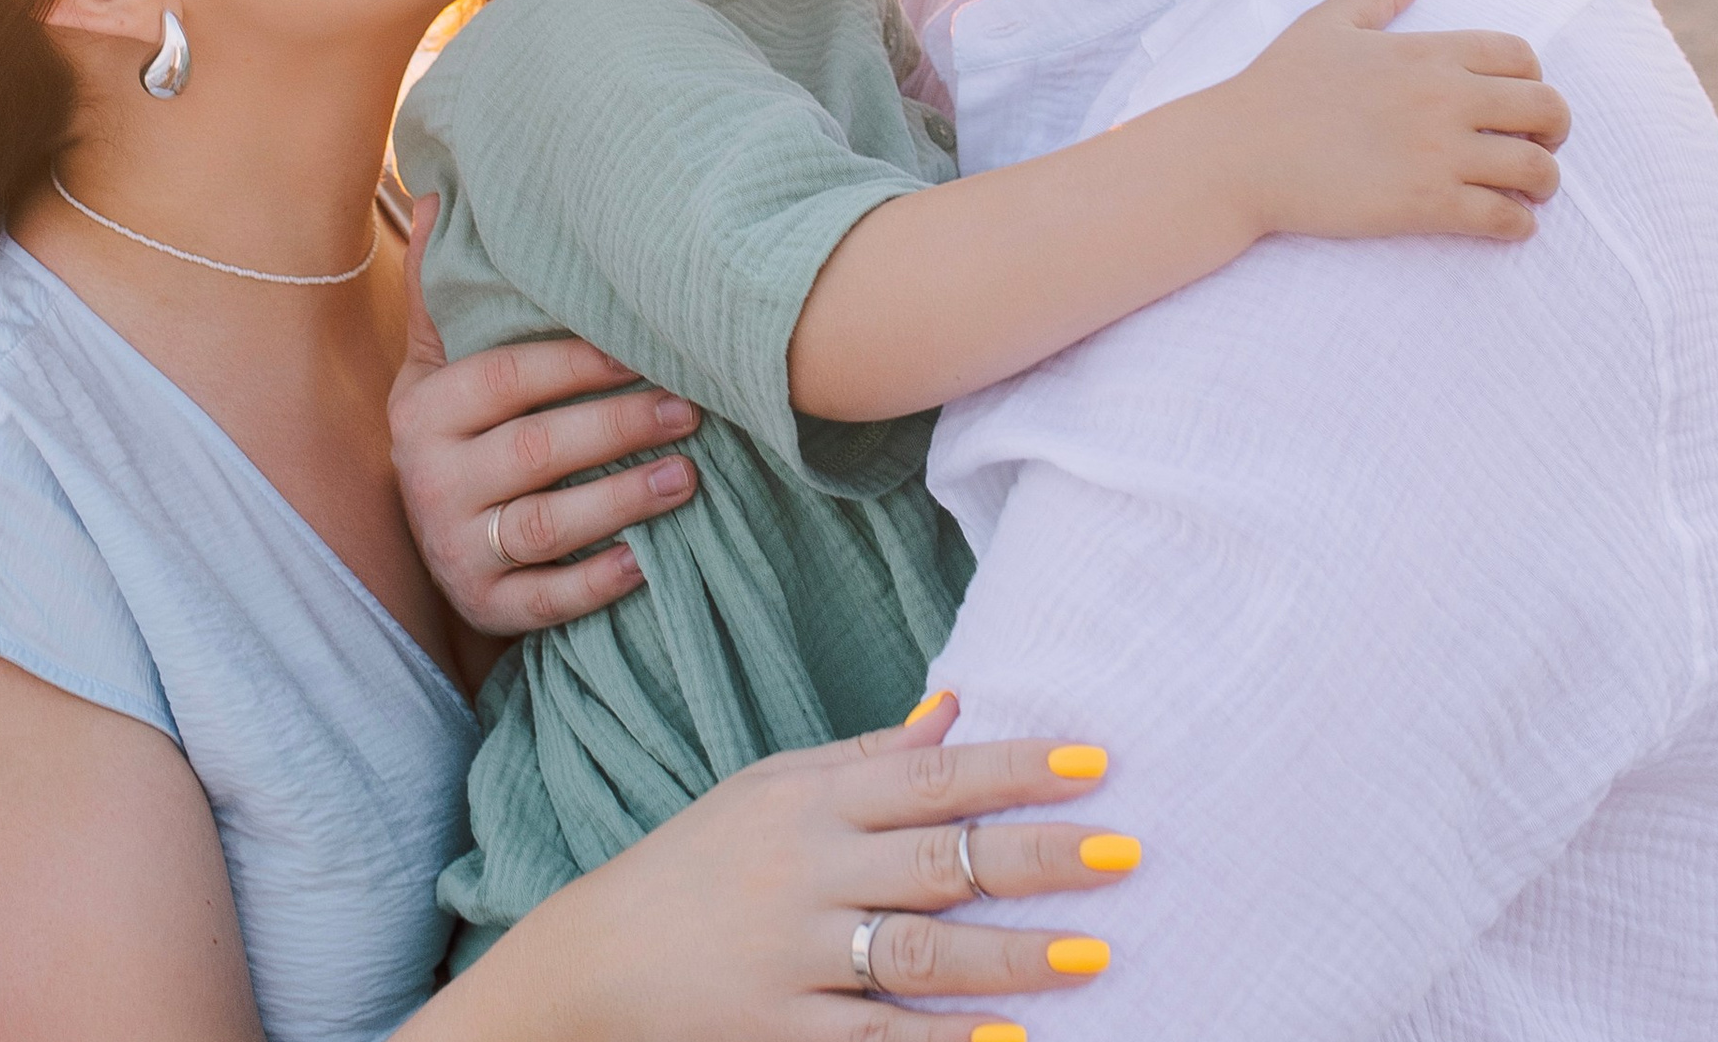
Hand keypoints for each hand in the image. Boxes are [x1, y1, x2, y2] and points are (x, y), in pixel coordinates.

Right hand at [388, 193, 699, 634]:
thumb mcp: (443, 358)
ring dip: (621, 501)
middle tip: (692, 407)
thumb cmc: (466, 422)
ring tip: (688, 477)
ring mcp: (454, 548)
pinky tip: (648, 563)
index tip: (648, 348)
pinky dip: (596, 585)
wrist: (437, 529)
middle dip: (618, 426)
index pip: (506, 377)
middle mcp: (428, 479)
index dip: (578, 362)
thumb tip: (438, 190)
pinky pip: (543, 602)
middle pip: (536, 449)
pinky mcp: (482, 606)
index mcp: (423, 407)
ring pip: (545, 526)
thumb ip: (446, 287)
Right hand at [433, 693, 1134, 1041]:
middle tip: (1123, 852)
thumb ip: (867, 755)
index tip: (1095, 762)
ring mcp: (794, 953)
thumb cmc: (697, 861)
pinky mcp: (780, 1030)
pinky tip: (1010, 1040)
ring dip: (1013, 955)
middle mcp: (807, 868)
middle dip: (1036, 855)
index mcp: (811, 799)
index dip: (1015, 768)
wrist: (594, 960)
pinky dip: (944, 1040)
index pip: (931, 774)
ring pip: (921, 950)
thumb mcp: (771, 786)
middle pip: (940, 857)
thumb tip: (956, 708)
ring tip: (1094, 955)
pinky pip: (876, 1038)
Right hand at [1208, 0, 1572, 244]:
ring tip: (1526, 192)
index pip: (1520, 55)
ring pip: (1537, 170)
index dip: (1533, 78)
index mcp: (1425, 52)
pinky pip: (1504, 219)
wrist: (1239, 153)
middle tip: (1537, 147)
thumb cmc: (1276, 87)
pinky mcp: (1426, 206)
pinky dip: (1518, 225)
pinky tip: (1505, 223)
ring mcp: (1438, 154)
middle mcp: (1443, 99)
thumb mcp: (1324, 24)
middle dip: (1556, 131)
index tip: (1518, 101)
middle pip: (1546, 109)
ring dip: (1544, 182)